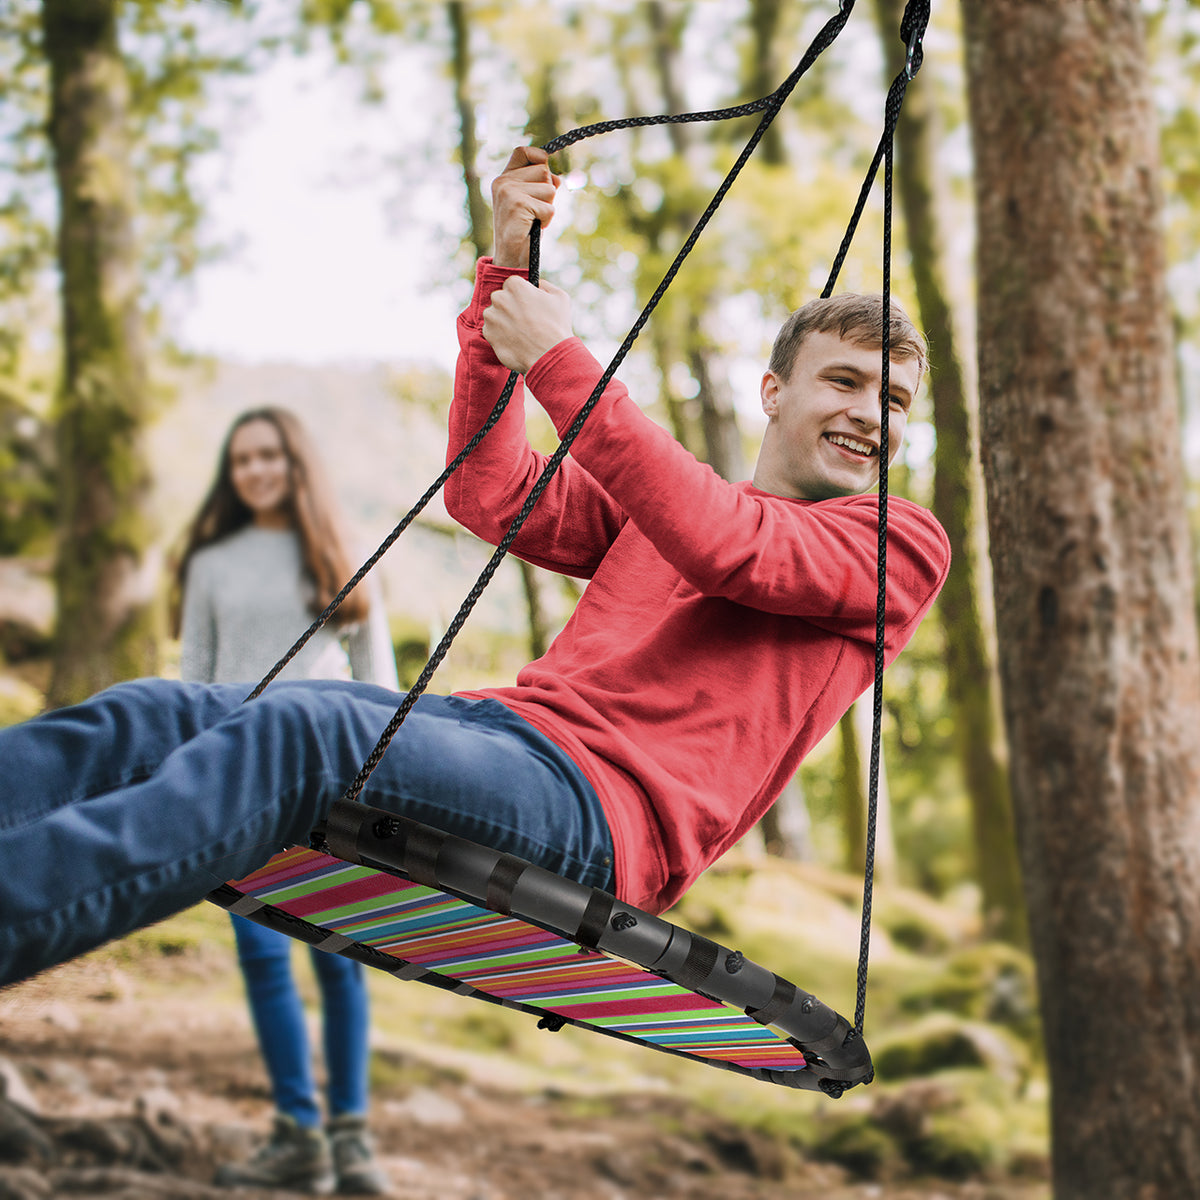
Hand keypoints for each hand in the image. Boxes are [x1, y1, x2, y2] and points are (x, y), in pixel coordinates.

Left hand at [482, 277, 572, 373]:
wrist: (549, 355)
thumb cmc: (557, 326)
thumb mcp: (560, 297)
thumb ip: (545, 286)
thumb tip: (538, 284)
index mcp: (515, 285)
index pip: (512, 285)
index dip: (521, 296)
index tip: (528, 306)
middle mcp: (499, 298)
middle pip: (501, 299)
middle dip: (510, 307)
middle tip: (525, 321)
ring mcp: (491, 316)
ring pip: (494, 315)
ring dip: (504, 321)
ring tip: (521, 333)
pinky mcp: (488, 334)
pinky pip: (491, 331)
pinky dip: (500, 336)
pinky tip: (515, 341)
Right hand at [491, 146, 560, 268]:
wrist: (510, 258)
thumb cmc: (523, 230)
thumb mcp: (532, 201)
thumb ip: (541, 185)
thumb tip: (558, 179)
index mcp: (504, 178)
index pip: (524, 151)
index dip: (539, 157)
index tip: (545, 173)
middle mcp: (503, 181)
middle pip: (544, 171)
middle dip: (547, 192)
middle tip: (535, 210)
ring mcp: (509, 192)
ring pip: (549, 189)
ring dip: (548, 207)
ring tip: (533, 219)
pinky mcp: (518, 204)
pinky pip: (549, 208)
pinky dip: (546, 220)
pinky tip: (533, 227)